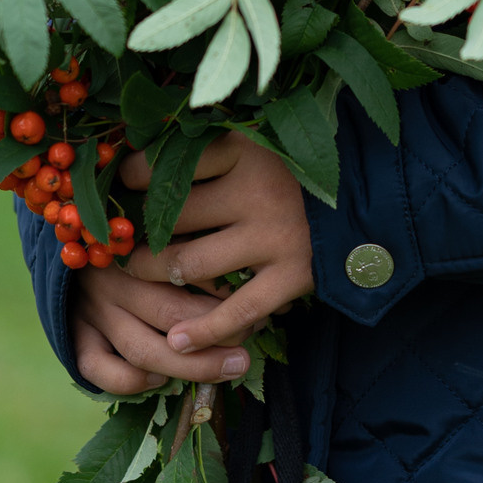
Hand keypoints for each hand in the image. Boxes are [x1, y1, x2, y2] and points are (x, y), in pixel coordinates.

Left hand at [69, 133, 313, 393]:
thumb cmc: (290, 168)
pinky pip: (235, 310)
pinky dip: (203, 330)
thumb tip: (132, 162)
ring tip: (138, 272)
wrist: (361, 198)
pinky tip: (176, 340)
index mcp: (244, 148)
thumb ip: (203, 149)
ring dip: (155, 274)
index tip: (121, 185)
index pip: (167, 164)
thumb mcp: (252, 142)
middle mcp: (258, 189)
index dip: (133, 177)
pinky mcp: (292, 274)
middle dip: (139, 232)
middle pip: (172, 216)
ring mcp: (275, 235)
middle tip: (122, 239)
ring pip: (189, 264)